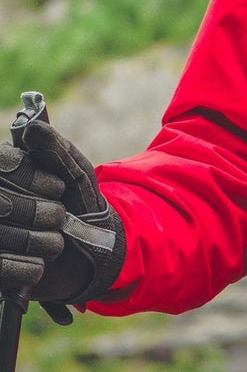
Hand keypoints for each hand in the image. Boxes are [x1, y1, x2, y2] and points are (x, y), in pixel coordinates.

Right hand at [0, 120, 124, 319]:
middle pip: (1, 202)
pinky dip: (25, 268)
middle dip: (37, 212)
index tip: (60, 188)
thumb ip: (55, 150)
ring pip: (1, 234)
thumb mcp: (75, 173)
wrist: (88, 249)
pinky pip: (0, 268)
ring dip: (36, 241)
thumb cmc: (79, 202)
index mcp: (5, 169)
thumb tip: (32, 127)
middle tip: (60, 217)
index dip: (30, 178)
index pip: (3, 165)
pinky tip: (41, 266)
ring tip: (57, 242)